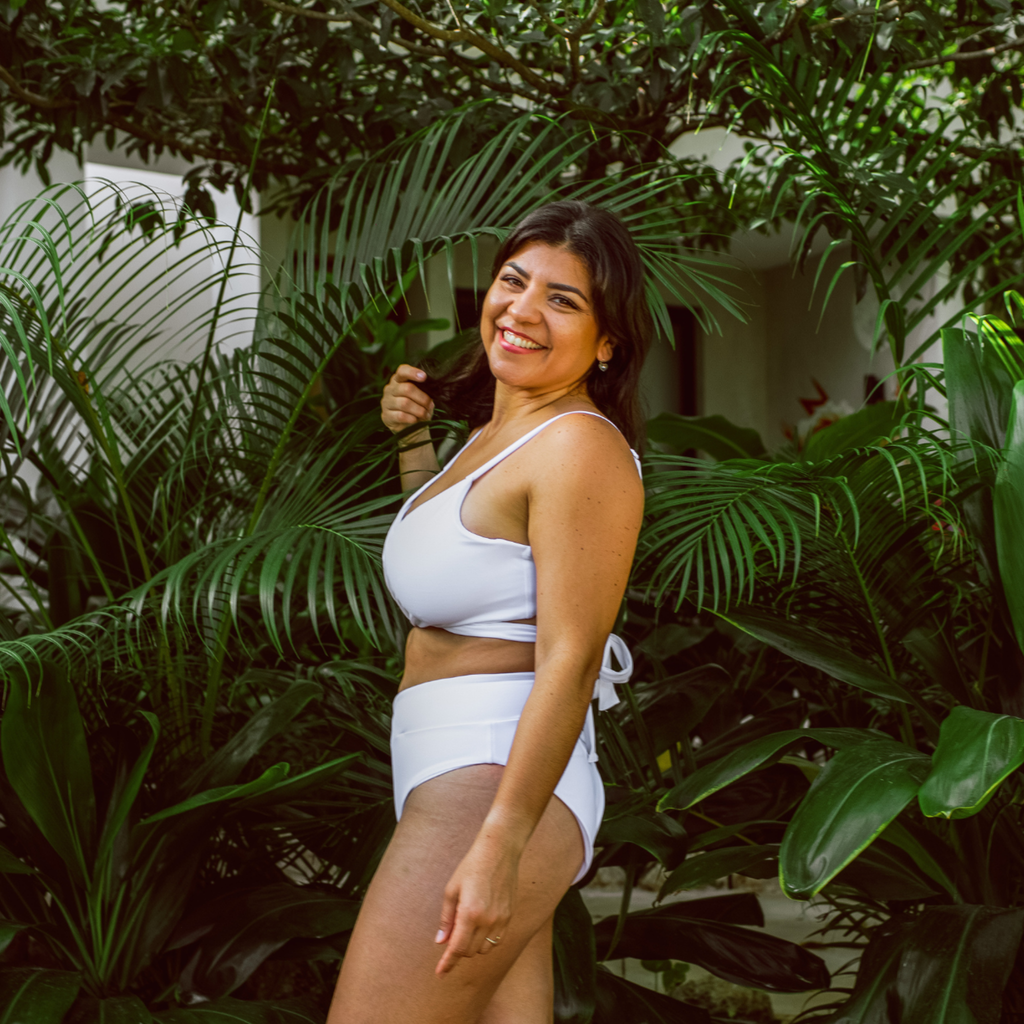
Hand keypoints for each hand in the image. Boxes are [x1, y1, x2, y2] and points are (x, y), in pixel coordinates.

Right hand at [381, 364, 434, 433]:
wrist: (411, 427)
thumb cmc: (417, 408)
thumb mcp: (422, 398)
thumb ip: (425, 392)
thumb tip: (432, 392)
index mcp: (398, 380)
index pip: (402, 371)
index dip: (413, 372)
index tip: (424, 377)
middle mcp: (390, 389)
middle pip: (407, 388)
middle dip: (422, 398)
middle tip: (430, 405)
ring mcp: (386, 402)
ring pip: (404, 403)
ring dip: (419, 410)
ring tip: (425, 414)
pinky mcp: (386, 416)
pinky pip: (400, 415)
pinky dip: (411, 418)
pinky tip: (415, 420)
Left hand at [434, 839, 518, 975]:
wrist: (499, 851)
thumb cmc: (471, 867)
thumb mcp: (452, 890)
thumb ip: (447, 918)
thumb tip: (441, 941)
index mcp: (469, 913)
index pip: (457, 948)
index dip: (448, 963)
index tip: (441, 973)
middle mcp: (487, 920)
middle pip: (470, 951)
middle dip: (459, 949)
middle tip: (453, 934)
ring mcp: (500, 919)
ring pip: (484, 949)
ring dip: (473, 945)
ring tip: (467, 927)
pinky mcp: (509, 916)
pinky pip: (497, 940)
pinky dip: (487, 940)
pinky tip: (481, 926)